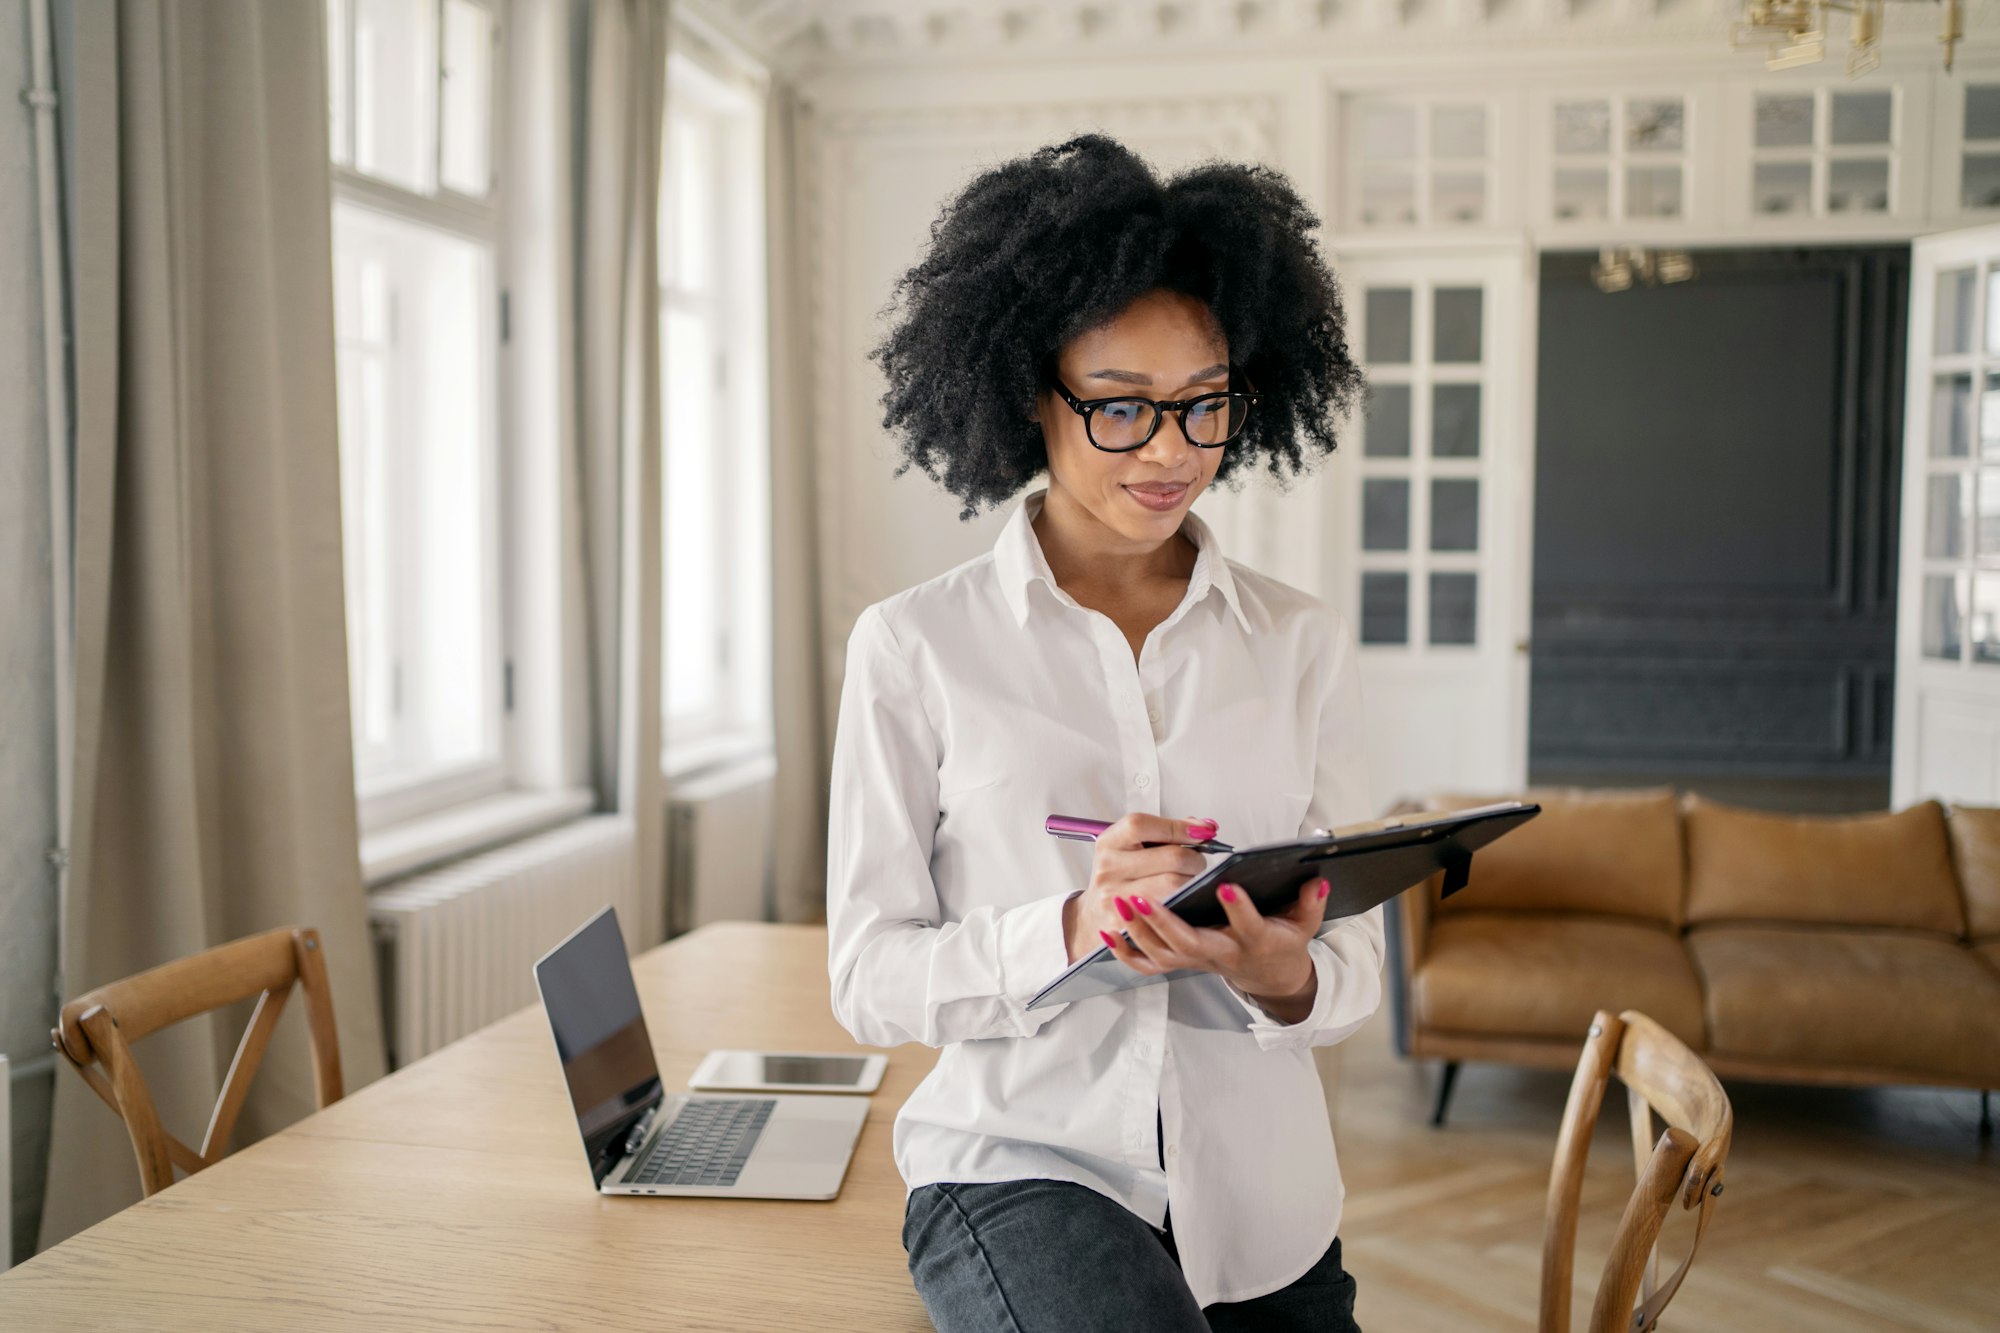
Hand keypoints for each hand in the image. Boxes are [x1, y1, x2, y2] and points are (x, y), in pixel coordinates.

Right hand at [1061, 813, 1217, 965]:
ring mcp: (1115, 898)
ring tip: (1188, 881)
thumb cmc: (1121, 878)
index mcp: (1109, 843)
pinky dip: (1184, 903)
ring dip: (1192, 882)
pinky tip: (1183, 901)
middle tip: (1196, 862)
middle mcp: (1108, 868)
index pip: (1143, 825)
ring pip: (1176, 885)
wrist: (1096, 917)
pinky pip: (1171, 912)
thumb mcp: (1132, 848)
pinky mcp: (1127, 924)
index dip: (1179, 826)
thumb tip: (1204, 826)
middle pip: (1171, 857)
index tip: (1203, 830)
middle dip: (1195, 858)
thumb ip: (1166, 832)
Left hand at [1103, 877, 1331, 1023]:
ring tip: (1122, 903)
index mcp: (1254, 942)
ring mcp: (1198, 961)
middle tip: (1143, 897)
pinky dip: (1126, 953)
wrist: (1268, 975)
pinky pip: (1149, 964)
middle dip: (1165, 922)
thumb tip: (1319, 882)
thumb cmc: (1281, 942)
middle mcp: (1221, 954)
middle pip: (1190, 944)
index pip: (1248, 927)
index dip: (1238, 909)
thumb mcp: (1303, 925)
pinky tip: (1109, 932)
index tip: (1226, 885)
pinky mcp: (1181, 962)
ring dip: (1139, 932)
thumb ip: (1311, 904)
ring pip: (1164, 955)